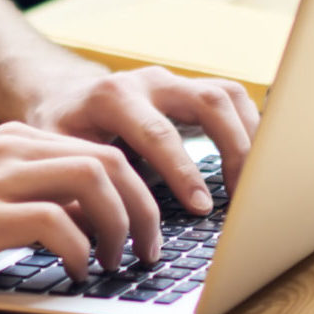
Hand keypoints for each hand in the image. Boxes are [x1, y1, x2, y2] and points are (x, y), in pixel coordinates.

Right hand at [0, 121, 165, 282]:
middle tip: (149, 250)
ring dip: (121, 226)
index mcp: (15, 140)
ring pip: (94, 181)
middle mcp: (12, 149)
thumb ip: (29, 191)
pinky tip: (76, 272)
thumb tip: (86, 220)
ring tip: (118, 262)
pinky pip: (56, 222)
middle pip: (110, 161)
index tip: (147, 228)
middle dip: (144, 208)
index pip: (101, 149)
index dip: (137, 191)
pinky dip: (80, 249)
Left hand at [30, 63, 258, 237]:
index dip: (183, 172)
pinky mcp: (189, 91)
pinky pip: (231, 99)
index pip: (158, 133)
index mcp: (112, 96)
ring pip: (226, 96)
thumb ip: (76, 186)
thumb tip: (100, 231)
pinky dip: (250, 128)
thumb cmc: (60, 132)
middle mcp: (148, 82)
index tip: (202, 208)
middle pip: (207, 102)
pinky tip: (256, 164)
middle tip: (244, 197)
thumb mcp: (55, 155)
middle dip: (233, 149)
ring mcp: (172, 83)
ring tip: (258, 183)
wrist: (61, 95)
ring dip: (249, 137)